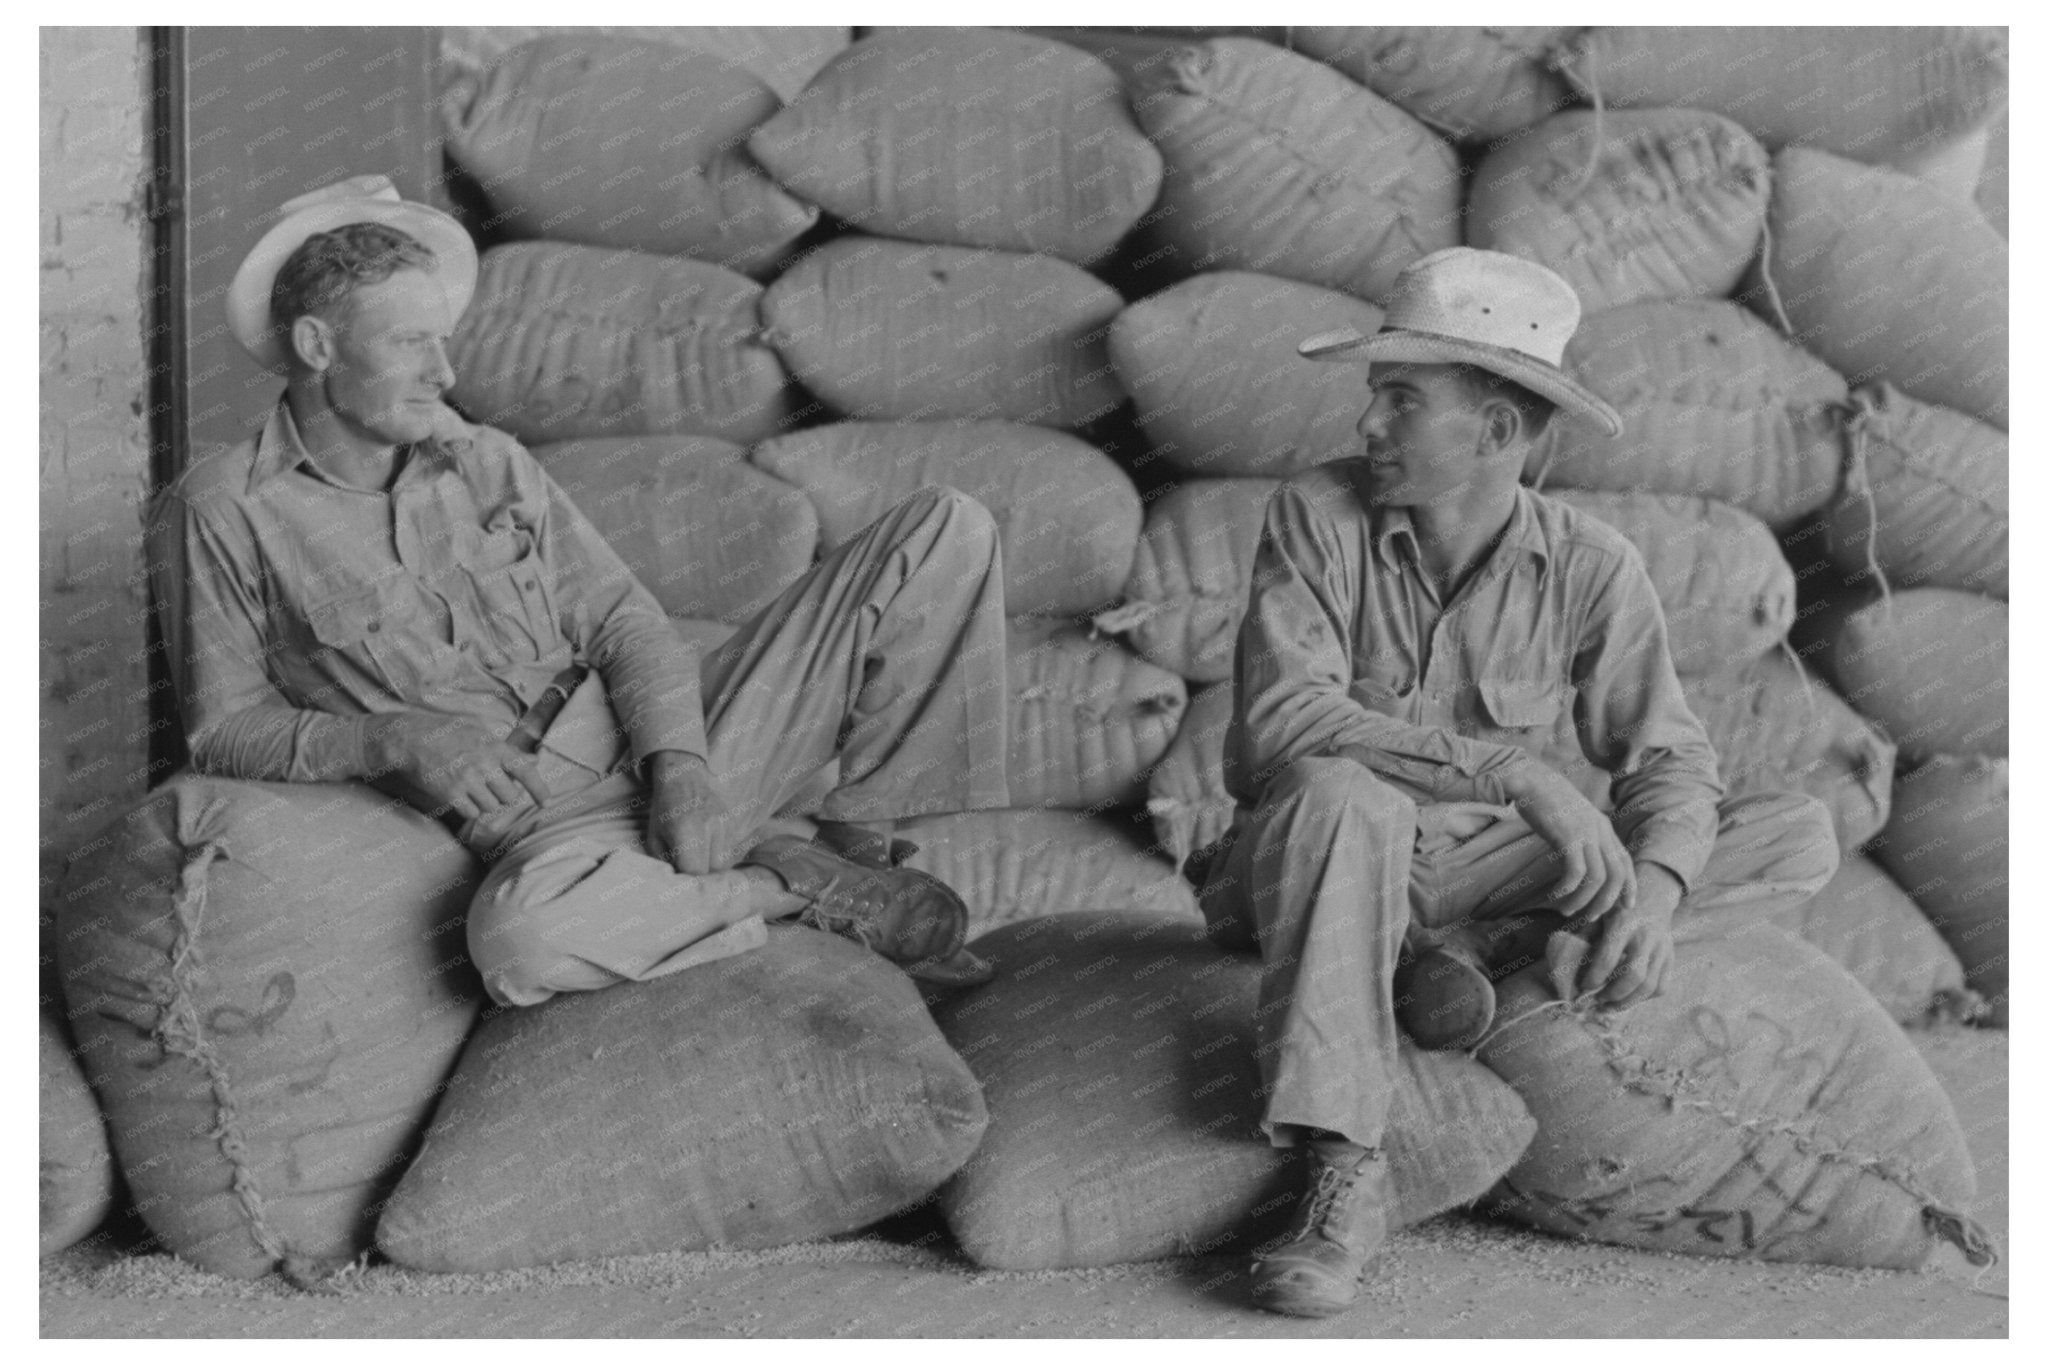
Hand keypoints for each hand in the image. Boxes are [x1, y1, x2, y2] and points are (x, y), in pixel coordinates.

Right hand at [363, 711, 549, 823]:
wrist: (411, 739)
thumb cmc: (447, 734)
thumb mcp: (479, 732)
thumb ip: (506, 749)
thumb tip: (532, 760)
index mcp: (494, 746)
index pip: (525, 770)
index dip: (539, 789)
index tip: (546, 802)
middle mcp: (483, 764)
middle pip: (510, 796)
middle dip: (504, 796)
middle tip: (492, 788)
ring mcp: (466, 780)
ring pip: (492, 807)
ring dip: (487, 804)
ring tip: (474, 790)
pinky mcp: (450, 794)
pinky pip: (472, 814)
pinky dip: (470, 810)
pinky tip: (462, 797)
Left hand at [644, 751, 733, 874]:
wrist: (683, 777)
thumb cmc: (663, 810)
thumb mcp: (654, 837)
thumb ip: (666, 862)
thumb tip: (678, 882)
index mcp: (687, 830)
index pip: (696, 870)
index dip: (687, 877)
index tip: (679, 874)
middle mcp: (710, 826)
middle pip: (714, 868)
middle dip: (700, 872)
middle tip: (687, 866)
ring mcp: (724, 823)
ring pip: (724, 860)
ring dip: (710, 862)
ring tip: (696, 854)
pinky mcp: (731, 821)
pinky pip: (728, 848)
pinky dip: (716, 851)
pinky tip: (704, 843)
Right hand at [1501, 763, 1636, 922]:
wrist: (1528, 779)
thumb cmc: (1545, 800)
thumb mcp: (1573, 818)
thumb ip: (1582, 835)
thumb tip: (1580, 859)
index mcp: (1604, 826)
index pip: (1626, 862)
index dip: (1630, 887)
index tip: (1626, 907)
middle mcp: (1600, 830)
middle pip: (1616, 875)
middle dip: (1606, 902)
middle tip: (1591, 917)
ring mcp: (1585, 833)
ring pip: (1597, 878)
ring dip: (1583, 900)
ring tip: (1566, 909)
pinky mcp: (1567, 836)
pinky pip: (1575, 872)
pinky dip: (1567, 889)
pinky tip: (1555, 894)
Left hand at [1561, 862, 1681, 1007]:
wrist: (1653, 897)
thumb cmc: (1617, 908)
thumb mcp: (1598, 915)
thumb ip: (1583, 938)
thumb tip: (1566, 967)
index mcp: (1623, 924)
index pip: (1608, 958)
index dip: (1594, 978)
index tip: (1583, 987)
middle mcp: (1645, 937)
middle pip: (1634, 976)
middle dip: (1613, 994)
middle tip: (1598, 1000)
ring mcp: (1662, 949)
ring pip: (1650, 986)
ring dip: (1628, 1002)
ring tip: (1610, 1006)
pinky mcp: (1670, 958)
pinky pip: (1661, 987)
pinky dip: (1645, 998)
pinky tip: (1629, 998)